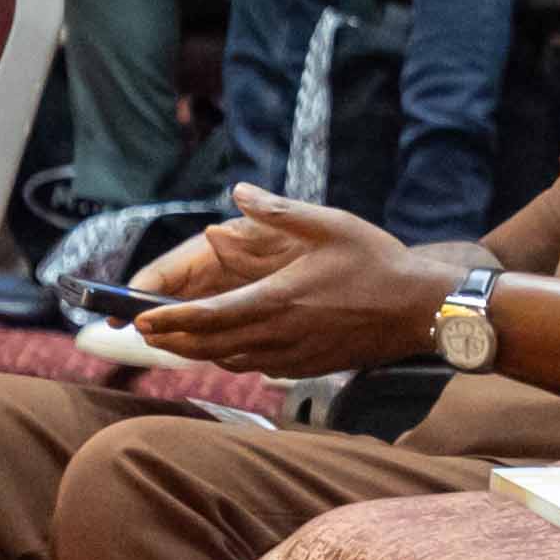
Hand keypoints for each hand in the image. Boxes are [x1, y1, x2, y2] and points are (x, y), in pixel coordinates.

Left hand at [129, 191, 445, 373]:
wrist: (420, 309)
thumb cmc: (377, 262)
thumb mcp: (329, 224)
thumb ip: (277, 211)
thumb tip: (237, 191)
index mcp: (279, 300)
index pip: (210, 316)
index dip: (170, 320)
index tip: (139, 318)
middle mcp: (281, 335)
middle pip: (211, 347)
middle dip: (172, 341)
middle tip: (142, 333)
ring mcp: (295, 357)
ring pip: (231, 361)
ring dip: (199, 352)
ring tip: (175, 341)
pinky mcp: (309, 367)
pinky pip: (258, 367)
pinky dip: (232, 358)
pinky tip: (227, 349)